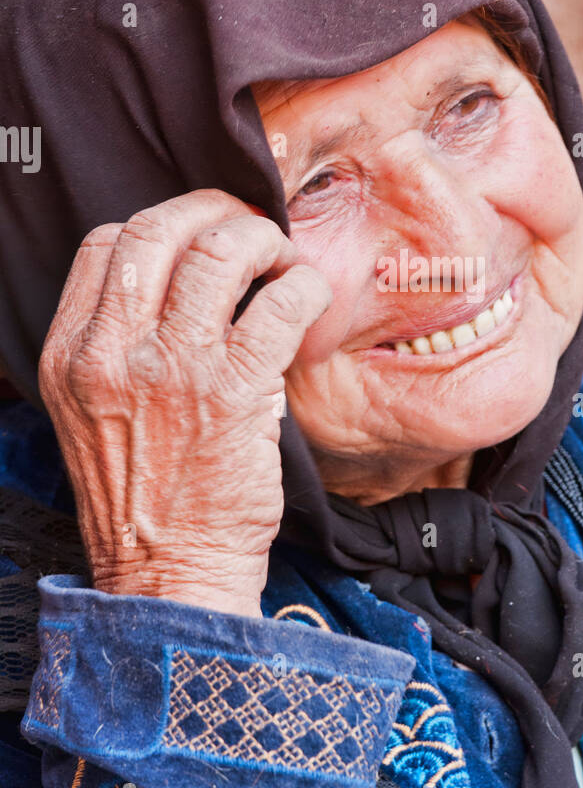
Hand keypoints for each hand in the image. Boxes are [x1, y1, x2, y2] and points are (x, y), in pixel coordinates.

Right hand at [38, 189, 331, 617]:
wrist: (170, 578)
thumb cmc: (145, 498)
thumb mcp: (93, 415)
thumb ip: (118, 347)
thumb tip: (181, 281)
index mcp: (69, 355)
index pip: (107, 246)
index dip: (162, 226)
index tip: (199, 235)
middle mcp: (112, 352)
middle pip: (157, 229)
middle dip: (212, 210)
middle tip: (249, 226)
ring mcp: (173, 368)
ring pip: (219, 251)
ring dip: (261, 240)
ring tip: (282, 259)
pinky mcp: (236, 391)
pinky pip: (279, 303)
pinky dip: (303, 284)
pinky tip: (308, 296)